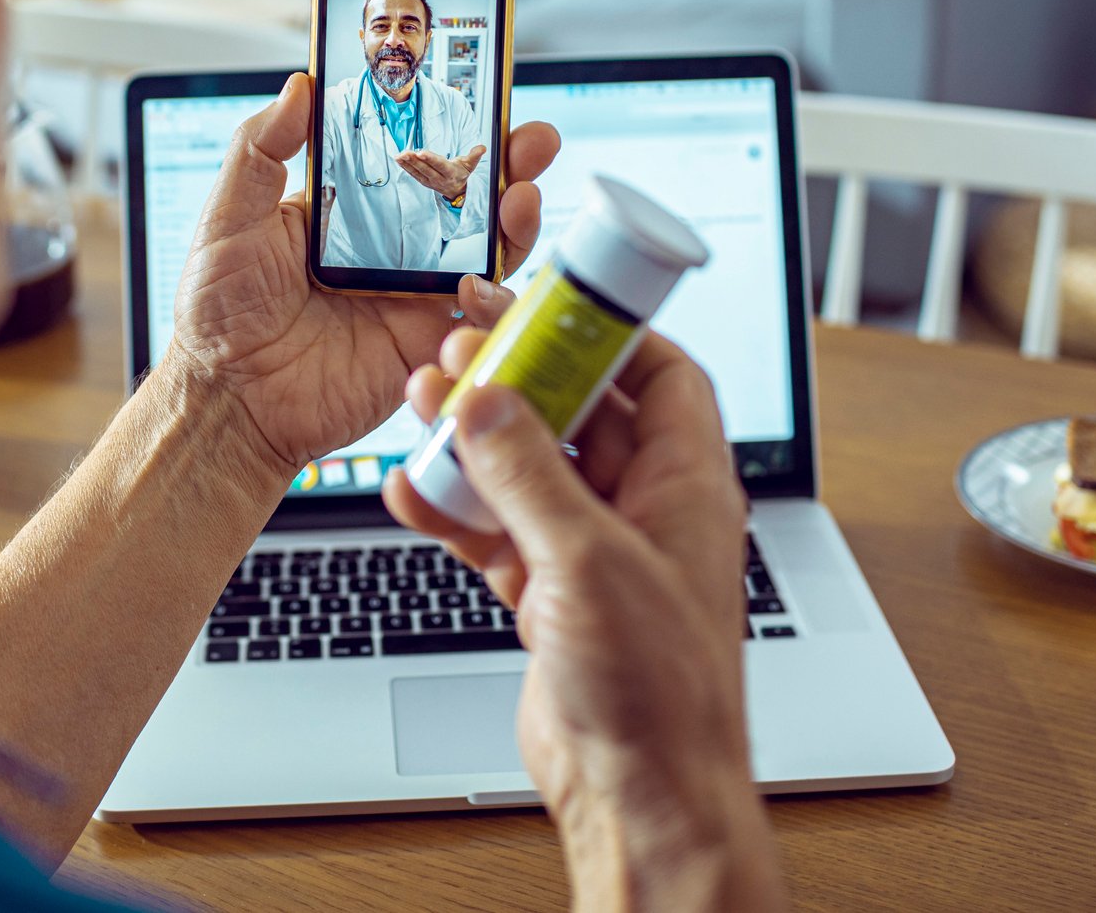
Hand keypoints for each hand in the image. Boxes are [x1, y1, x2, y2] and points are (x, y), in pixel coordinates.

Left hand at [165, 73, 557, 484]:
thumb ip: (260, 149)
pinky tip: (485, 275)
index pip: (413, 155)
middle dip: (507, 162)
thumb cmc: (217, 313)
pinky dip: (497, 293)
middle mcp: (392, 247)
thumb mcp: (229, 216)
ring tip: (521, 193)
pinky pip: (478, 317)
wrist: (228, 400)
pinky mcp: (425, 343)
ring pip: (487, 250)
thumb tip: (297, 85)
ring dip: (516, 218)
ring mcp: (414, 295)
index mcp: (351, 210)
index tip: (481, 96)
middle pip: (466, 196)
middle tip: (530, 138)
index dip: (452, 126)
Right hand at [385, 330, 787, 912]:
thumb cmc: (658, 689)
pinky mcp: (551, 595)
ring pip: (529, 468)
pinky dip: (455, 509)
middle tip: (459, 345)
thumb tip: (485, 401)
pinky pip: (497, 530)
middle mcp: (644, 510)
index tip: (546, 300)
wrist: (640, 795)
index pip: (661, 374)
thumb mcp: (589, 560)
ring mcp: (594, 553)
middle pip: (581, 413)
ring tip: (420, 403)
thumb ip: (530, 475)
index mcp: (686, 485)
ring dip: (475, 438)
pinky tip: (409, 489)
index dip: (607, 330)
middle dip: (519, 378)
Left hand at [395, 143, 485, 200]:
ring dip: (407, 163)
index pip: (439, 165)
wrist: (457, 191)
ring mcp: (430, 181)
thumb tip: (482, 147)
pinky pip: (413, 174)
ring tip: (399, 155)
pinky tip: (399, 159)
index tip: (421, 152)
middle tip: (406, 152)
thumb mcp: (470, 165)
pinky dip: (405, 167)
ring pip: (418, 172)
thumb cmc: (462, 174)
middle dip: (415, 161)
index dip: (430, 159)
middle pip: (426, 169)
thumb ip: (475, 155)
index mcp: (451, 173)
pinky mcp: (424, 181)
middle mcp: (439, 178)